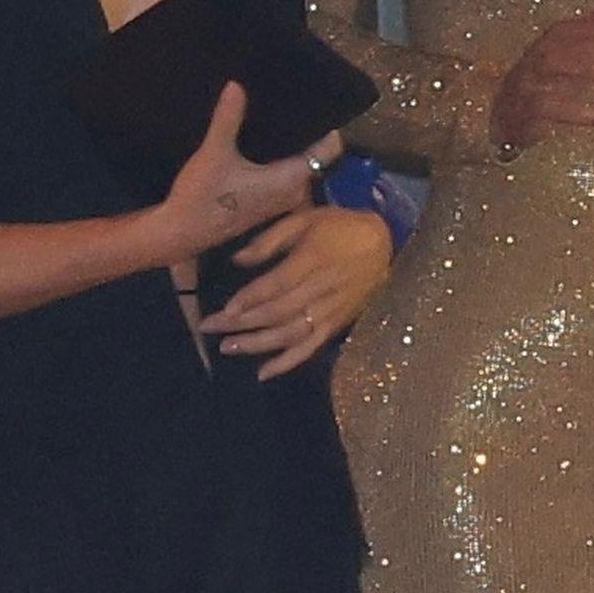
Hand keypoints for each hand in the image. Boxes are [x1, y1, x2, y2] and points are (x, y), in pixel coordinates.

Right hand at [155, 83, 338, 263]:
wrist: (181, 234)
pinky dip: (280, 162)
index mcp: (290, 179)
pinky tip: (264, 146)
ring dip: (293, 149)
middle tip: (297, 105)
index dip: (329, 128)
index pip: (329, 151)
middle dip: (308, 135)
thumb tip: (236, 84)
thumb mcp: (214, 152)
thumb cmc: (201, 196)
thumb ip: (228, 118)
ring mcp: (281, 202)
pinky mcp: (267, 205)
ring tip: (281, 120)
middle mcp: (293, 192)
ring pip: (299, 168)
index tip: (320, 106)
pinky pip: (286, 177)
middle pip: (315, 157)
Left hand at [200, 204, 392, 380]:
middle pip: (277, 311)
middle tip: (210, 328)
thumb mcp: (306, 219)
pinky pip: (310, 348)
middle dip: (241, 322)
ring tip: (228, 347)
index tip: (224, 310)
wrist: (383, 244)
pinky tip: (264, 373)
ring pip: (290, 333)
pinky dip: (287, 363)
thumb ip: (271, 239)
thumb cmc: (340, 227)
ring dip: (257, 344)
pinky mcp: (337, 325)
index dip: (249, 299)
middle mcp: (321, 289)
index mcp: (313, 259)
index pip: (276, 285)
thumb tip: (237, 260)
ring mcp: (330, 310)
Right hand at [489, 0, 593, 151]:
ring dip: (590, 67)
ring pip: (559, 66)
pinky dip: (574, 112)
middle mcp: (546, 51)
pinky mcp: (524, 109)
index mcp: (563, 35)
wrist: (501, 117)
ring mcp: (532, 79)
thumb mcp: (579, 45)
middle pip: (584, 41)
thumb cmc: (546, 78)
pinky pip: (546, 108)